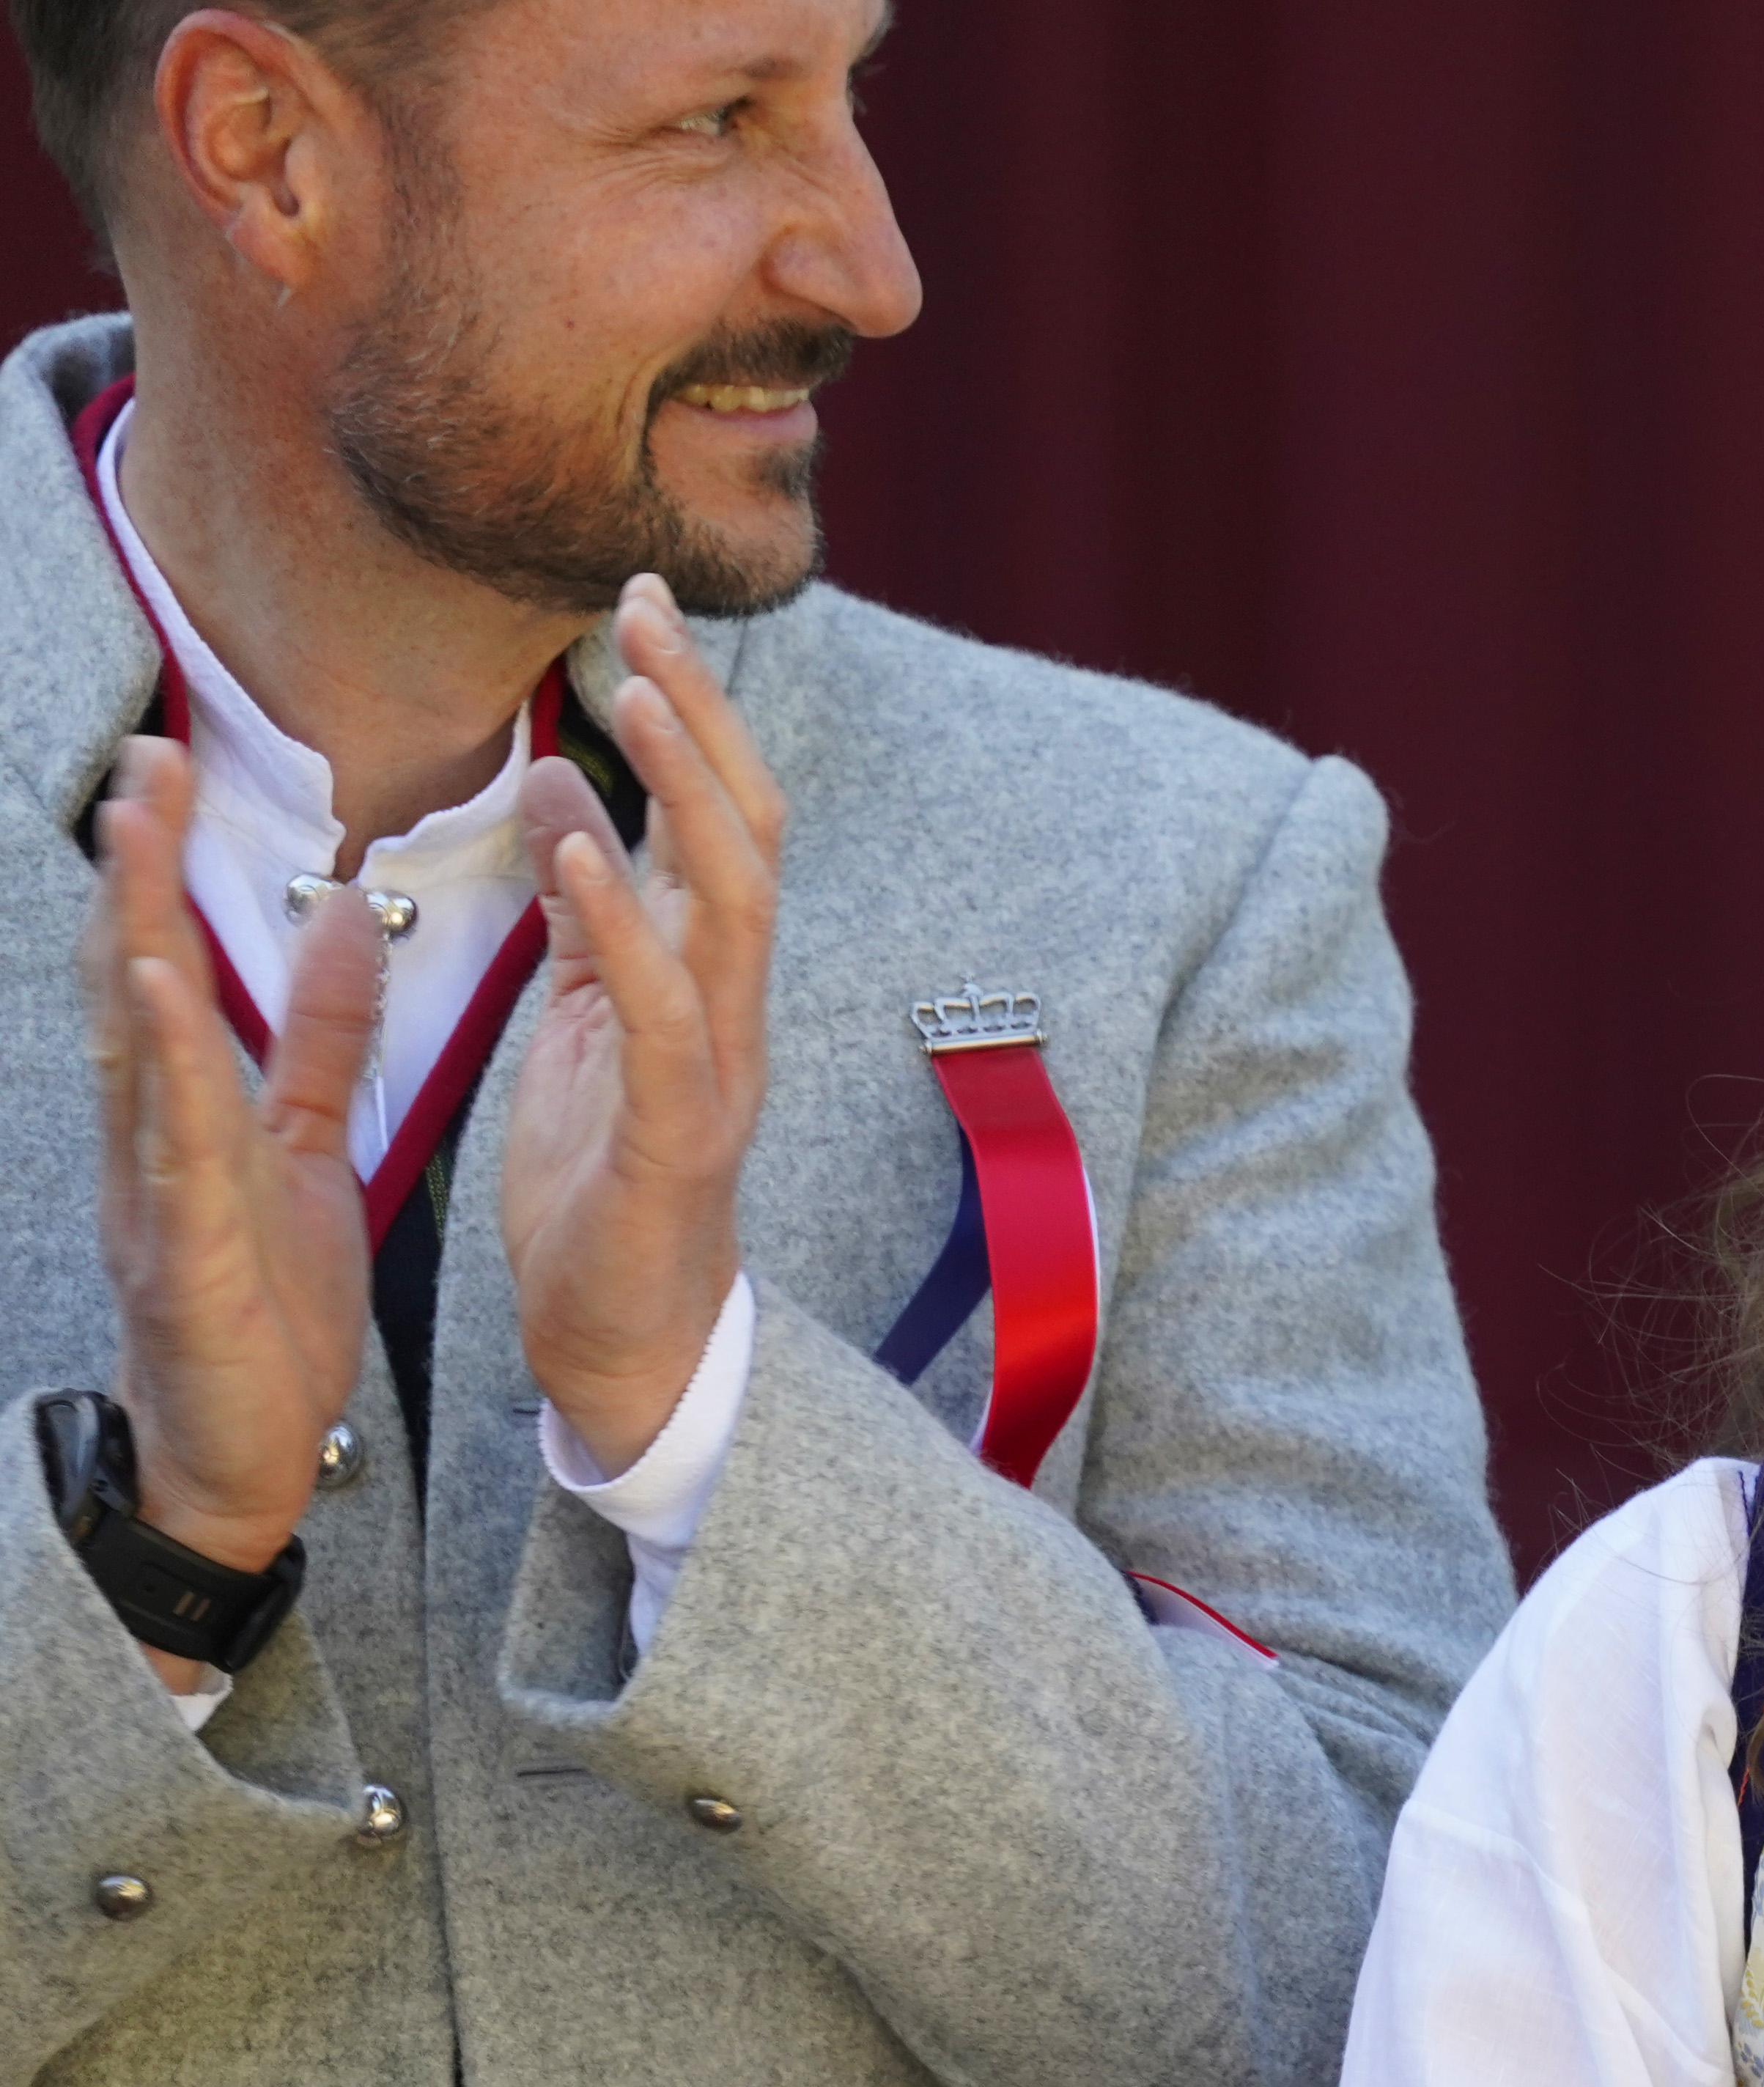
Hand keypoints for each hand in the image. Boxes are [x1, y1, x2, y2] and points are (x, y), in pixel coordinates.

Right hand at [83, 734, 377, 1684]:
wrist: (243, 1447)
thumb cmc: (264, 1299)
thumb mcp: (305, 1149)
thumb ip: (321, 1041)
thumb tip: (341, 921)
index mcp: (194, 1111)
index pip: (170, 964)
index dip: (164, 867)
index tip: (172, 764)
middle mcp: (156, 1137)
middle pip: (131, 982)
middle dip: (132, 874)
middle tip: (140, 760)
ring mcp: (158, 1192)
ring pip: (136, 1050)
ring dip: (130, 941)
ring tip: (130, 838)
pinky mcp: (185, 1254)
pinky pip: (176, 1149)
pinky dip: (167, 1069)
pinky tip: (158, 996)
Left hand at [500, 576, 780, 1472]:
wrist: (624, 1342)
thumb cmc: (601, 1190)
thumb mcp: (580, 1024)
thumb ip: (582, 916)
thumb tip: (560, 789)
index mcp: (705, 980)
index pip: (717, 820)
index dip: (689, 712)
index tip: (639, 608)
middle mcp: (733, 1008)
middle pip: (745, 835)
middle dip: (701, 718)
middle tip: (649, 609)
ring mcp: (718, 1069)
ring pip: (732, 906)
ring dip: (683, 796)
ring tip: (636, 696)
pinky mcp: (677, 1133)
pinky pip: (664, 1014)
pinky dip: (626, 927)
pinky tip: (579, 851)